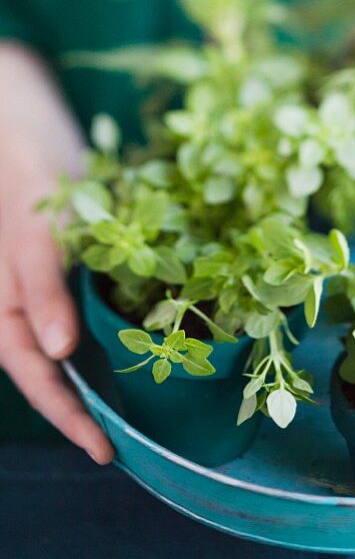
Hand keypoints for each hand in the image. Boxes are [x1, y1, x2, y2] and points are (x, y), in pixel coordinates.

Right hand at [0, 43, 113, 462]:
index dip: (66, 415)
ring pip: (62, 349)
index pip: (33, 373)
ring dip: (94, 382)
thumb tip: (55, 350)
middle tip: (126, 449)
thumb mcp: (36, 219)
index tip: (104, 449)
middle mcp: (14, 300)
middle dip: (82, 412)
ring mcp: (37, 286)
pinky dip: (103, 341)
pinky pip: (77, 315)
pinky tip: (137, 353)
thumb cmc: (26, 159)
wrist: (23, 108)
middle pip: (46, 371)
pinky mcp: (60, 268)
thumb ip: (39, 280)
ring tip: (134, 415)